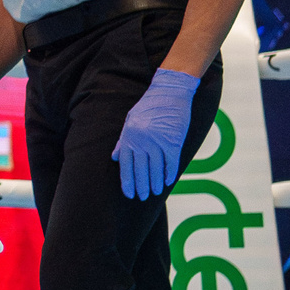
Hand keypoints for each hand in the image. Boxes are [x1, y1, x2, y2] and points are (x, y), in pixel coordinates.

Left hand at [112, 68, 200, 198]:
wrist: (169, 92)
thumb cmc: (149, 106)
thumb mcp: (130, 120)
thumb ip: (123, 140)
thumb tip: (116, 157)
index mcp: (129, 136)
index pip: (126, 165)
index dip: (127, 181)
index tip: (129, 193)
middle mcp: (142, 141)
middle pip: (140, 170)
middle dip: (141, 186)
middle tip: (142, 197)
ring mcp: (158, 142)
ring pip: (156, 169)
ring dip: (155, 183)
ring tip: (154, 192)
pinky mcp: (173, 141)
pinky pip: (171, 163)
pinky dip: (169, 173)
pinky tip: (167, 182)